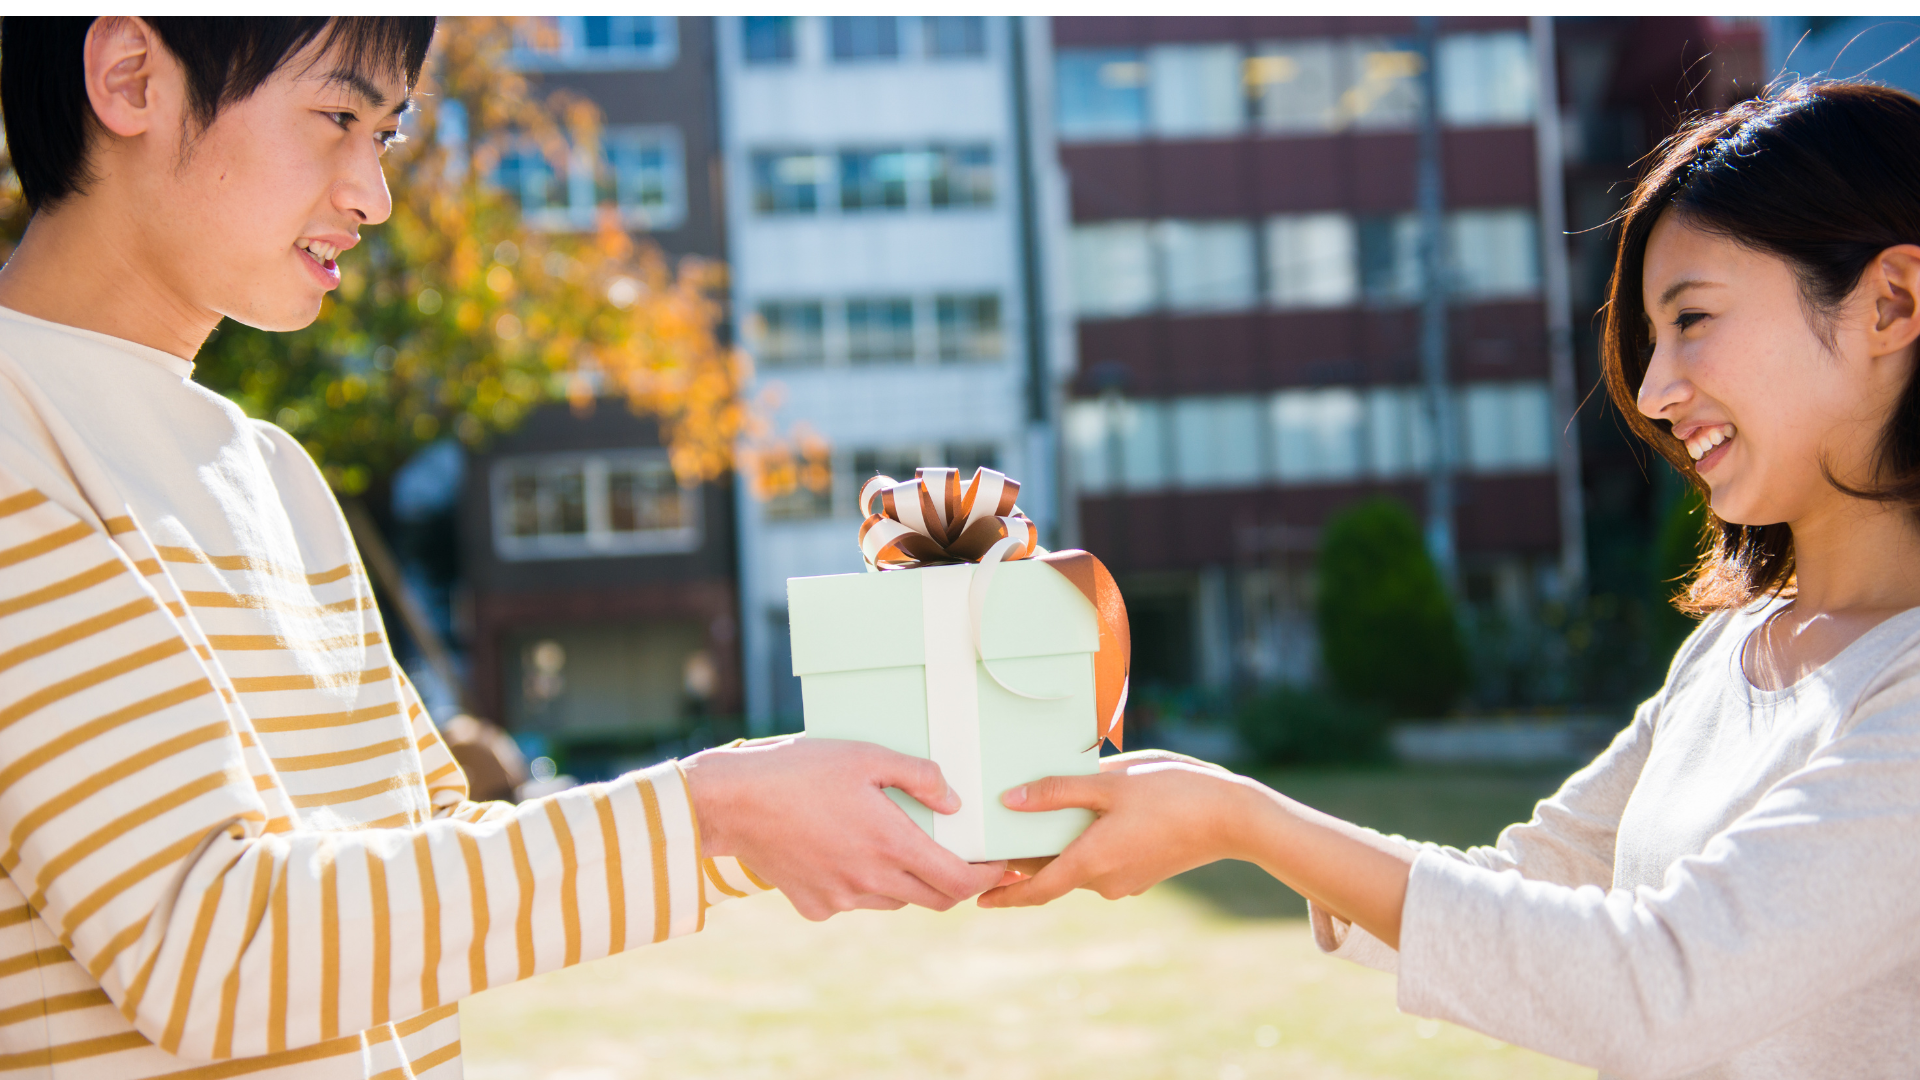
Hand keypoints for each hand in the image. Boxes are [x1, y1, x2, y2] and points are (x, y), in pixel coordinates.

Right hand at [681, 736, 1006, 920]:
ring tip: (892, 845)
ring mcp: (841, 898)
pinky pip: (853, 902)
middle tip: (958, 859)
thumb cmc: (800, 770)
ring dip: (906, 881)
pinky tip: (843, 852)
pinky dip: (860, 884)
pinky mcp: (814, 906)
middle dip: (954, 883)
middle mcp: (871, 881)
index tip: (997, 864)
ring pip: (894, 900)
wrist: (733, 802)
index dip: (986, 877)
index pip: (958, 882)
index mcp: (891, 844)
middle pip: (933, 899)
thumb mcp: (866, 755)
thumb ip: (919, 776)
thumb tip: (955, 803)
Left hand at [997, 750, 1235, 880]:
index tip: (978, 900)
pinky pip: (1102, 862)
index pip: (1036, 890)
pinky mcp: (1144, 872)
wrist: (1235, 817)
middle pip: (1054, 873)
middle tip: (997, 841)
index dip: (1005, 896)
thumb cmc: (1173, 793)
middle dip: (1026, 862)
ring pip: (1079, 865)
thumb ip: (1058, 791)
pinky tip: (1086, 817)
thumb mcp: (1111, 782)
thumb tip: (1011, 801)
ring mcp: (1127, 880)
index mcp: (1092, 862)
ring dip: (1058, 849)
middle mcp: (1106, 881)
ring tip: (1039, 817)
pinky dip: (1085, 846)